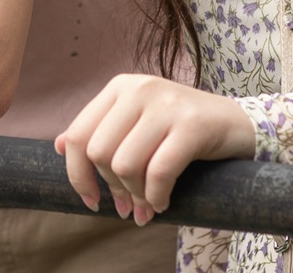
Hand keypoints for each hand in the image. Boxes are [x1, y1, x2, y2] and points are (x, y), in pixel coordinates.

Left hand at [53, 74, 255, 224]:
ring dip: (135, 196)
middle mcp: (139, 89)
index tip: (90, 199)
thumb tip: (57, 146)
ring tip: (147, 204)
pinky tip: (163, 202)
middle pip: (99, 153)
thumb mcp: (138, 122)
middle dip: (111, 188)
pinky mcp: (192, 125)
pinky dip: (156, 197)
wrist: (236, 123)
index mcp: (120, 87)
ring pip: (125, 164)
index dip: (77, 174)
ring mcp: (166, 104)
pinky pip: (158, 172)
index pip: (78, 135)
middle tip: (127, 206)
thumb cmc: (181, 129)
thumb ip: (101, 130)